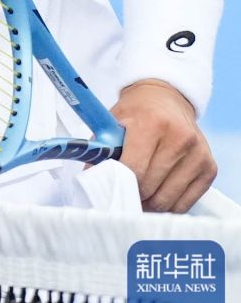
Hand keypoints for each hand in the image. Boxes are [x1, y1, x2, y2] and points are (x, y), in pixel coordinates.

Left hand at [114, 80, 216, 212]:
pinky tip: (158, 192)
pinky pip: (184, 205)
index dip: (120, 182)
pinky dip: (168, 205)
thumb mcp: (114, 122)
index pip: (134, 169)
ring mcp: (198, 154)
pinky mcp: (209, 168)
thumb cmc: (137, 112)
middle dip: (134, 193)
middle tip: (125, 190)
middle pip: (150, 188)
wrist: (166, 98)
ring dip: (149, 203)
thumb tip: (92, 179)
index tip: (113, 184)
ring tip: (140, 192)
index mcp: (153, 123)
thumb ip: (102, 150)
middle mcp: (180, 137)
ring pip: (167, 201)